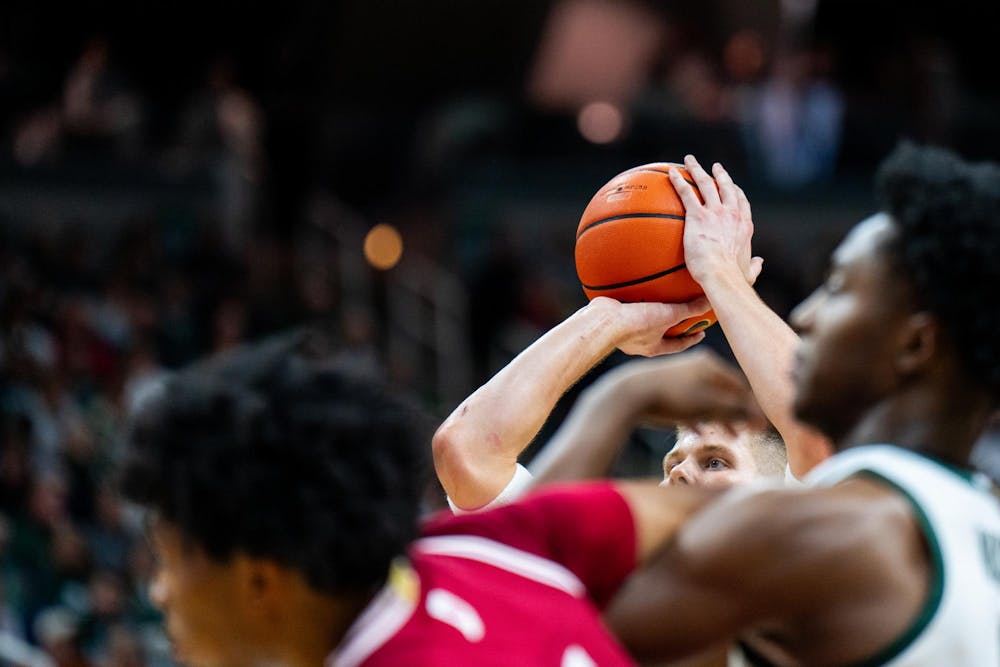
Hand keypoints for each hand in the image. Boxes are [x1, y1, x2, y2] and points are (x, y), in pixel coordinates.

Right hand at [589, 296, 710, 356]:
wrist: (602, 321)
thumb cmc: (635, 324)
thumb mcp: (668, 315)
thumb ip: (689, 309)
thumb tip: (710, 302)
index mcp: (653, 347)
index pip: (678, 345)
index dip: (691, 338)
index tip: (701, 332)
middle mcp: (639, 342)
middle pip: (660, 334)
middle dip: (671, 325)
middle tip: (682, 314)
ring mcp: (624, 331)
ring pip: (642, 321)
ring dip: (650, 311)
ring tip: (658, 297)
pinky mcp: (613, 318)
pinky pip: (627, 309)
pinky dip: (633, 299)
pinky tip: (635, 285)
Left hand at [614, 350, 765, 430]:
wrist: (628, 394)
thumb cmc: (672, 398)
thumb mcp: (709, 406)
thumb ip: (736, 411)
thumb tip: (759, 419)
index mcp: (711, 365)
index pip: (741, 386)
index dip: (752, 408)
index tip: (760, 428)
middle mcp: (696, 366)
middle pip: (725, 392)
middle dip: (737, 414)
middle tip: (746, 433)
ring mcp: (680, 377)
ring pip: (707, 399)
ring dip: (720, 417)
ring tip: (728, 435)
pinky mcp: (664, 389)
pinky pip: (688, 404)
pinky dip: (697, 417)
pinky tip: (697, 432)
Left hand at [669, 155, 761, 285]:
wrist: (721, 275)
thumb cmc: (734, 278)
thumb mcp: (749, 272)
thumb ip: (755, 266)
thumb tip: (760, 262)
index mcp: (744, 225)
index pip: (742, 203)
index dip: (737, 193)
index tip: (733, 187)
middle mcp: (731, 214)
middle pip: (726, 187)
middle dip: (720, 175)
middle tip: (715, 167)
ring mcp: (715, 212)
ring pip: (706, 183)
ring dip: (697, 169)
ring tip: (689, 161)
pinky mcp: (697, 215)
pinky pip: (686, 192)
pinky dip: (678, 180)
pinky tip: (670, 173)